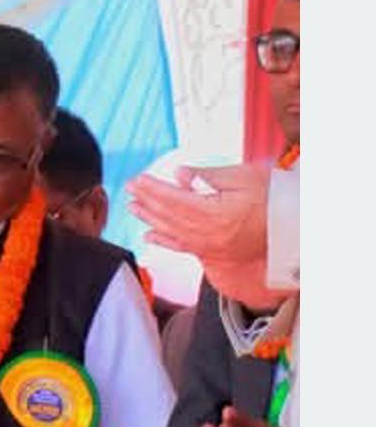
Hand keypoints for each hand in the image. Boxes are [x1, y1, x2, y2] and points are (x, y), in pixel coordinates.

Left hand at [129, 166, 286, 310]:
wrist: (297, 229)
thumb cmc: (275, 198)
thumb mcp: (246, 177)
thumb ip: (210, 177)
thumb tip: (179, 174)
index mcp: (215, 213)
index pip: (174, 199)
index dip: (152, 189)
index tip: (136, 179)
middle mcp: (208, 233)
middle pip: (168, 215)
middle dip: (146, 201)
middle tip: (129, 189)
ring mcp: (210, 246)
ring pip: (172, 231)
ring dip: (149, 218)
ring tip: (133, 207)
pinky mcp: (214, 252)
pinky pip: (183, 246)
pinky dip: (163, 240)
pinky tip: (149, 235)